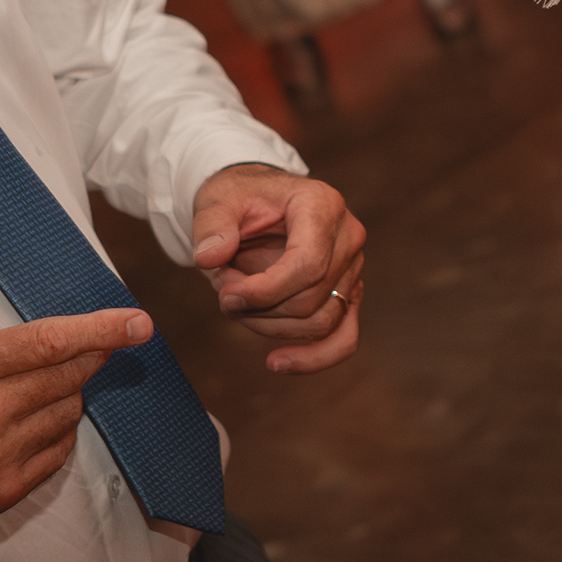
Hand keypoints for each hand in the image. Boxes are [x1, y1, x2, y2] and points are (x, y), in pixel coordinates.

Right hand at [0, 217, 156, 544]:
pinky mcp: (3, 493)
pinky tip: (31, 418)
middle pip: (68, 376)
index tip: (138, 323)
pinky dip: (56, 430)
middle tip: (99, 341)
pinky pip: (56, 453)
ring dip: (67, 391)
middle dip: (91, 354)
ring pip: (67, 413)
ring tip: (35, 382)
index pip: (46, 342)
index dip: (100, 330)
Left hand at [188, 163, 365, 374]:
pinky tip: (276, 364)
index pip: (308, 264)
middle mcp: (348, 236)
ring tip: (237, 303)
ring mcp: (352, 268)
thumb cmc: (238, 198)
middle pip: (311, 299)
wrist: (254, 202)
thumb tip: (208, 257)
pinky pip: (343, 337)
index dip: (266, 291)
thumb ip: (211, 225)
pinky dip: (313, 358)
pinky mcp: (347, 294)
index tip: (227, 297)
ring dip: (269, 326)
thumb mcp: (217, 200)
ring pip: (320, 322)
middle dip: (259, 307)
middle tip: (222, 289)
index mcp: (322, 205)